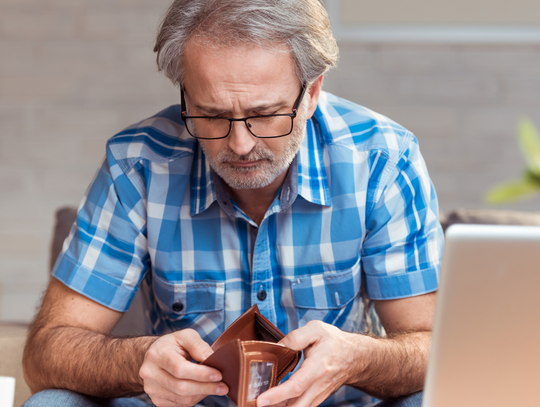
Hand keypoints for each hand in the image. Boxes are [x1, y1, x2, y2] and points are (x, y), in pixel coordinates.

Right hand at [139, 329, 228, 406]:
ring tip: (215, 387)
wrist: (154, 356)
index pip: (180, 369)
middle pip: (181, 387)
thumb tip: (211, 358)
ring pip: (182, 399)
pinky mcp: (157, 400)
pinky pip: (180, 405)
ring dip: (202, 394)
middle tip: (223, 386)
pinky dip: (195, 398)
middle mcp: (149, 373)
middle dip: (206, 388)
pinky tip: (202, 390)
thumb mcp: (185, 336)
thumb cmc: (173, 344)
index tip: (218, 375)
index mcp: (156, 354)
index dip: (201, 374)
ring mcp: (151, 389)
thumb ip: (198, 345)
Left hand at [257, 321, 371, 406]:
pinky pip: (301, 406)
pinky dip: (286, 406)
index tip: (261, 400)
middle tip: (255, 404)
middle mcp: (319, 385)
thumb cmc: (335, 342)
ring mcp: (318, 394)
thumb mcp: (316, 329)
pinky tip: (273, 401)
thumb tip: (278, 346)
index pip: (296, 386)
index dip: (278, 395)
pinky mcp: (317, 397)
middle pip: (296, 406)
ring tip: (260, 402)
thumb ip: (296, 337)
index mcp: (318, 367)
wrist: (355, 357)